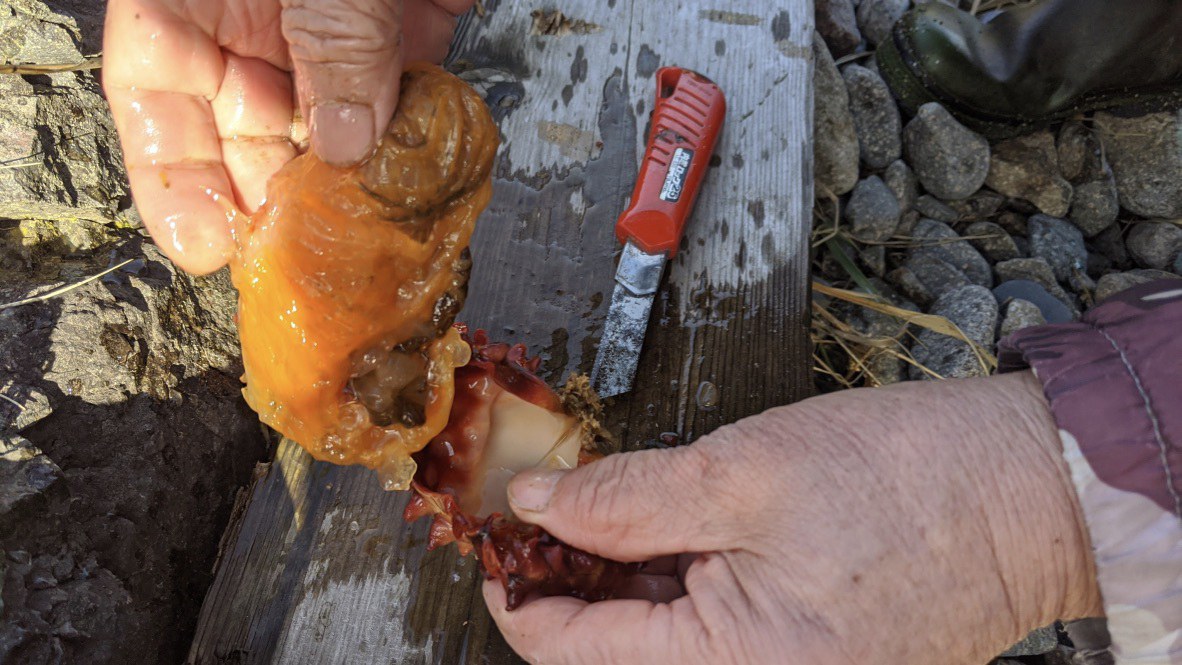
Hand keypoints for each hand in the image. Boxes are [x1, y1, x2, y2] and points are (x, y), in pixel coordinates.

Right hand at [102, 0, 471, 273]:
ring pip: (323, 131)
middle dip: (268, 196)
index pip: (154, 90)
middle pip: (242, 128)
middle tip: (295, 256)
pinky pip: (395, 107)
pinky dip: (406, 151)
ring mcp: (328, 33)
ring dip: (342, 186)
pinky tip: (414, 192)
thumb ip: (333, 38)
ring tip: (356, 240)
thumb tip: (348, 141)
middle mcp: (255, 19)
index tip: (203, 244)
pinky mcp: (399, 35)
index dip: (174, 175)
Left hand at [486, 372, 1102, 663]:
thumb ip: (623, 499)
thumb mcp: (741, 472)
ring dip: (621, 579)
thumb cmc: (911, 481)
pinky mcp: (802, 660)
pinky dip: (674, 582)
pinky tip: (666, 531)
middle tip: (550, 509)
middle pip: (615, 651)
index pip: (572, 653)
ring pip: (660, 640)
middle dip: (570, 580)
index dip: (516, 592)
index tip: (493, 539)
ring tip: (609, 510)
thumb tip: (539, 504)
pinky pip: (709, 633)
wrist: (1025, 492)